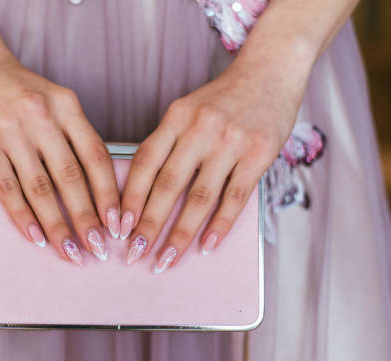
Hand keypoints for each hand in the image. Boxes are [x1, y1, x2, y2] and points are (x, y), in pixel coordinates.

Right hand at [0, 30, 118, 264]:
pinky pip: (8, 189)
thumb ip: (74, 136)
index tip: (118, 224)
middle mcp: (41, 117)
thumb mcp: (55, 100)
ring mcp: (10, 132)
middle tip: (99, 249)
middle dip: (87, 219)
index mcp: (66, 105)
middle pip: (71, 178)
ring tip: (71, 253)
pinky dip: (23, 217)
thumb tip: (95, 189)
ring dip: (57, 226)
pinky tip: (36, 238)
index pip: (96, 156)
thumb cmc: (20, 88)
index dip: (109, 194)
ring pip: (40, 189)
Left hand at [121, 58, 305, 272]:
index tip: (119, 226)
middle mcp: (200, 128)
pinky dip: (220, 225)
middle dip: (148, 225)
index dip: (130, 197)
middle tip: (134, 254)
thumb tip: (144, 191)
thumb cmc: (223, 98)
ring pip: (200, 197)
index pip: (145, 162)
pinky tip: (207, 246)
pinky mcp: (260, 154)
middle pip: (168, 185)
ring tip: (166, 261)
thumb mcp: (188, 111)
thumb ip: (169, 143)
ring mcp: (231, 141)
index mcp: (176, 117)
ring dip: (180, 234)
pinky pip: (235, 197)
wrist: (271, 70)